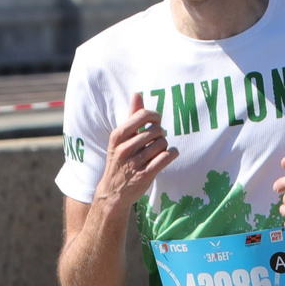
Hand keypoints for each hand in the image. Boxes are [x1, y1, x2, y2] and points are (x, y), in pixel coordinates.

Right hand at [94, 92, 177, 207]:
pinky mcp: (145, 175)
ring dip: (164, 146)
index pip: (142, 115)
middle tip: (156, 140)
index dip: (155, 116)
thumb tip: (137, 94)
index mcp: (118, 136)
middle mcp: (124, 148)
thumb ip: (131, 116)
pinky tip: (168, 155)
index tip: (156, 122)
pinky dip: (171, 154)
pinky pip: (166, 158)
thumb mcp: (120, 138)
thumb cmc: (120, 160)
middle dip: (160, 134)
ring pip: (162, 144)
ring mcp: (134, 163)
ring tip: (157, 151)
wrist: (113, 191)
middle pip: (156, 130)